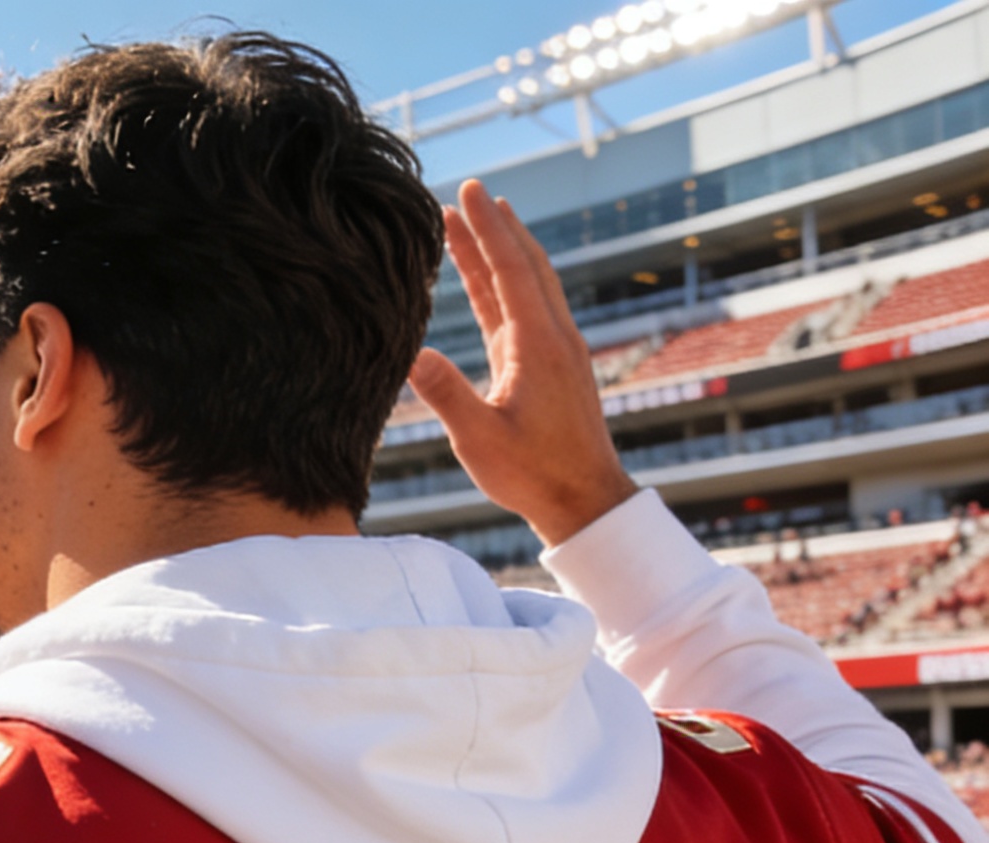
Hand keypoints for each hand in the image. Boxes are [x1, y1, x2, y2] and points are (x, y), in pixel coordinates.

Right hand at [407, 179, 638, 546]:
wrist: (584, 499)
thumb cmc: (534, 474)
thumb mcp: (479, 438)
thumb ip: (445, 393)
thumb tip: (408, 353)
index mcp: (538, 346)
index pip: (509, 270)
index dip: (485, 230)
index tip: (467, 193)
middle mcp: (553, 337)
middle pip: (524, 264)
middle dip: (495, 227)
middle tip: (469, 193)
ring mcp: (555, 349)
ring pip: (525, 284)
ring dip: (499, 251)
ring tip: (471, 224)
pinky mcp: (549, 364)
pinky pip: (524, 309)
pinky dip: (504, 283)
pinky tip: (486, 279)